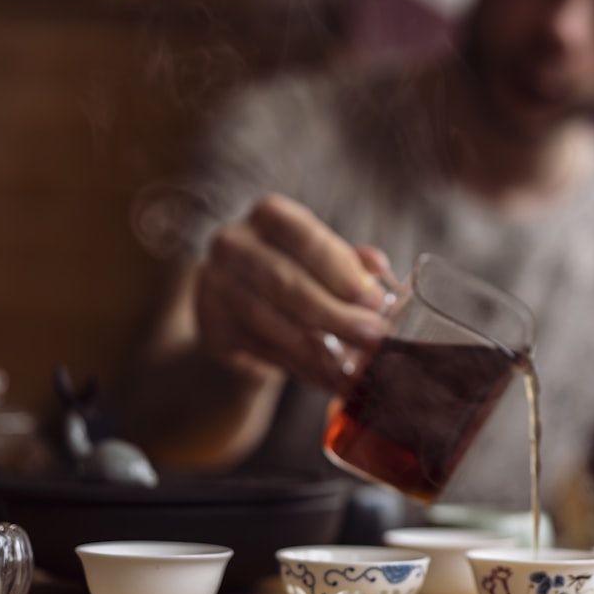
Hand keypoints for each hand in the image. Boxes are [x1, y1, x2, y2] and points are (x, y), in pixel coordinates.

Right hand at [195, 194, 391, 392]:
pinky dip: (302, 368)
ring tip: (354, 364)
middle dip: (334, 313)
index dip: (343, 272)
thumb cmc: (296, 272)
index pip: (307, 240)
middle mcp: (234, 245)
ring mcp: (216, 287)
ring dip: (318, 348)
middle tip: (371, 336)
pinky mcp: (213, 328)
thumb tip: (379, 268)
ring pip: (271, 322)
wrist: (239, 304)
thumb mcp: (324, 259)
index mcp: (270, 216)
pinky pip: (263, 351)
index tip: (375, 301)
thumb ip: (351, 263)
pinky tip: (329, 377)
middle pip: (286, 283)